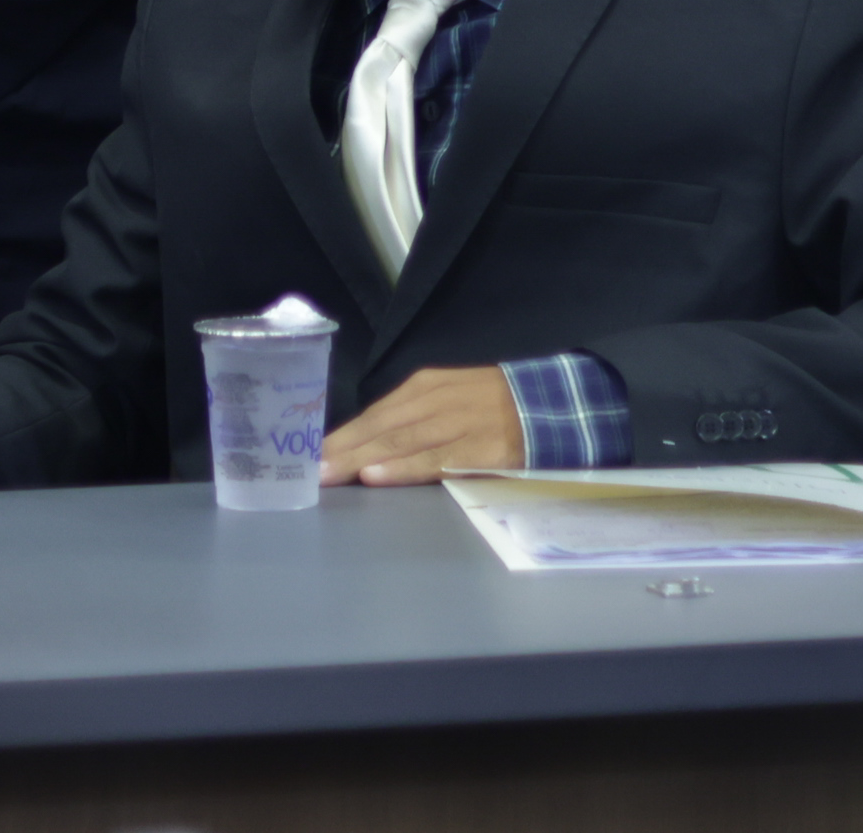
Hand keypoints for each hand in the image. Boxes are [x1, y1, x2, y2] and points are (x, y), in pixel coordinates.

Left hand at [316, 366, 525, 484]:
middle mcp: (435, 400)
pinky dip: (403, 468)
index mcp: (425, 386)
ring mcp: (457, 422)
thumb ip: (413, 419)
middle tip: (310, 471)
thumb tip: (366, 446)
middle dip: (343, 450)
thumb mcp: (448, 399)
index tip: (311, 456)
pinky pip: (435, 460)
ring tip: (331, 475)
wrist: (552, 402)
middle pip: (381, 428)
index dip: (342, 436)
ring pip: (400, 442)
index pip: (375, 414)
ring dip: (361, 460)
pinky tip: (377, 476)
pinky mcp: (479, 448)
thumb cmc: (492, 404)